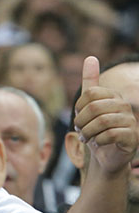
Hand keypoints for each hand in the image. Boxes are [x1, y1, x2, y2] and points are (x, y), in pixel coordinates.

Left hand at [74, 56, 137, 173]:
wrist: (106, 155)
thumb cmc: (95, 129)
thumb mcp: (89, 105)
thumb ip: (90, 83)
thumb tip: (91, 57)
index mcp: (113, 95)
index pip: (90, 93)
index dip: (79, 107)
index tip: (79, 116)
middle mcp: (124, 106)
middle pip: (94, 108)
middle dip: (81, 122)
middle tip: (80, 130)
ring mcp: (131, 121)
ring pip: (101, 122)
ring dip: (88, 133)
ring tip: (87, 138)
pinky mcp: (132, 137)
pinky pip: (110, 135)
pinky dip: (98, 141)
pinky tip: (98, 143)